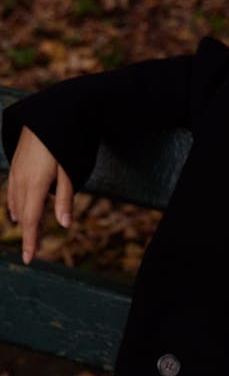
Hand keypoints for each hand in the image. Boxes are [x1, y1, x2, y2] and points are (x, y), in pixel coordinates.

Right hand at [7, 127, 73, 263]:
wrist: (46, 117)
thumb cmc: (61, 144)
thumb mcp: (68, 171)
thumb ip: (65, 198)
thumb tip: (64, 224)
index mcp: (35, 185)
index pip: (32, 220)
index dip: (30, 241)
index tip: (29, 259)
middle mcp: (21, 182)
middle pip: (24, 216)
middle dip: (28, 235)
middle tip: (33, 254)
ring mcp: (16, 174)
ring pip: (17, 205)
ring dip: (23, 222)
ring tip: (29, 237)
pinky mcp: (15, 167)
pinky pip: (13, 193)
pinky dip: (17, 207)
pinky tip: (19, 215)